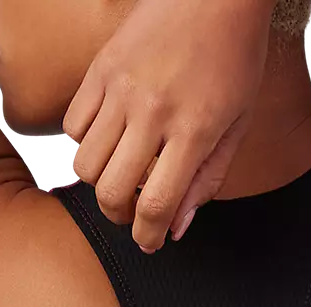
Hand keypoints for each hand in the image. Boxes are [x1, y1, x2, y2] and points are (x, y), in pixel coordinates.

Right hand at [62, 0, 276, 253]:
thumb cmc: (235, 59)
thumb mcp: (237, 125)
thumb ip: (207, 180)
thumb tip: (178, 228)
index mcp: (194, 130)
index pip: (157, 204)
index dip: (149, 235)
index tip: (151, 243)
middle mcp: (152, 112)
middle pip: (112, 192)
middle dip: (121, 218)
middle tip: (133, 215)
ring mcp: (120, 89)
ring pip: (84, 165)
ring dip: (101, 184)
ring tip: (121, 177)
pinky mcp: (100, 69)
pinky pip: (74, 126)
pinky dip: (86, 144)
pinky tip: (110, 140)